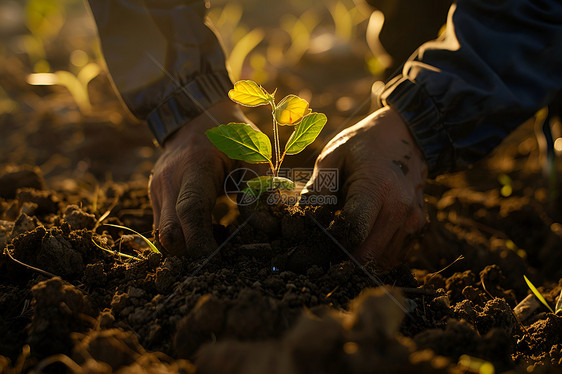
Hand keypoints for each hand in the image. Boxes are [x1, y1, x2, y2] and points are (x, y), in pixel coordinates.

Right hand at [149, 101, 245, 256]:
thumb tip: (268, 227)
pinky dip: (182, 236)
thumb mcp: (252, 155)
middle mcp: (169, 181)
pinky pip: (163, 228)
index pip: (190, 211)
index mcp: (194, 168)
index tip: (218, 258)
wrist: (195, 117)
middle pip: (169, 233)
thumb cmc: (230, 135)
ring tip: (214, 236)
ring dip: (186, 246)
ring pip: (163, 235)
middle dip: (191, 252)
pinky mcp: (155, 197)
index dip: (200, 241)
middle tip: (219, 254)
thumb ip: (259, 190)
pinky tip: (204, 227)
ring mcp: (157, 190)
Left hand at [302, 107, 427, 267]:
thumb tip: (303, 218)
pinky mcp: (418, 228)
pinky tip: (361, 242)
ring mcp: (413, 220)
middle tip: (320, 256)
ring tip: (340, 246)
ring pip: (382, 261)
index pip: (352, 232)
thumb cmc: (365, 144)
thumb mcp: (334, 155)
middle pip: (368, 255)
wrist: (407, 135)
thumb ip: (317, 187)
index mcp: (377, 188)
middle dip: (341, 260)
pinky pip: (393, 255)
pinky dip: (375, 255)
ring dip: (360, 260)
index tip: (312, 246)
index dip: (329, 244)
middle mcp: (400, 209)